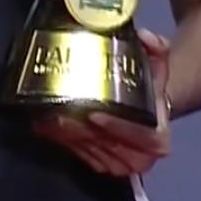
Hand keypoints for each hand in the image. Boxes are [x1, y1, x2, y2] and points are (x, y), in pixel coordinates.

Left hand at [34, 28, 173, 176]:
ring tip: (47, 116)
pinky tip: (43, 123)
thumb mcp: (156, 67)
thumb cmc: (147, 89)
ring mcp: (114, 163)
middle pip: (107, 146)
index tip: (94, 115)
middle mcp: (138, 156)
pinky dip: (57, 138)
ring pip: (87, 150)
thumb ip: (156, 50)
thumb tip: (146, 37)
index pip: (143, 138)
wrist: (141, 108)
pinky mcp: (95, 163)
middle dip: (81, 131)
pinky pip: (74, 152)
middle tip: (59, 113)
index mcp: (158, 138)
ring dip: (65, 135)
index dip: (119, 129)